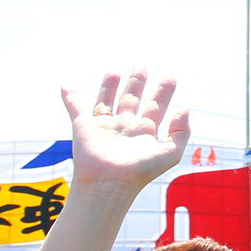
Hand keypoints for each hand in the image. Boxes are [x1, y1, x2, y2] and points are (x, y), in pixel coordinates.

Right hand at [60, 70, 190, 193]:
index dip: (164, 91)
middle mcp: (125, 127)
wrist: (108, 184)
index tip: (170, 76)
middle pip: (132, 99)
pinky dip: (69, 98)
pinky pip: (75, 108)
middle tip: (141, 66)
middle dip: (136, 82)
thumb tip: (185, 109)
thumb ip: (182, 132)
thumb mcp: (170, 153)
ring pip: (107, 101)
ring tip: (114, 71)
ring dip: (110, 86)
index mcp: (145, 131)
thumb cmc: (139, 172)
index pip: (157, 105)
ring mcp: (104, 127)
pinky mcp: (84, 127)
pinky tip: (65, 86)